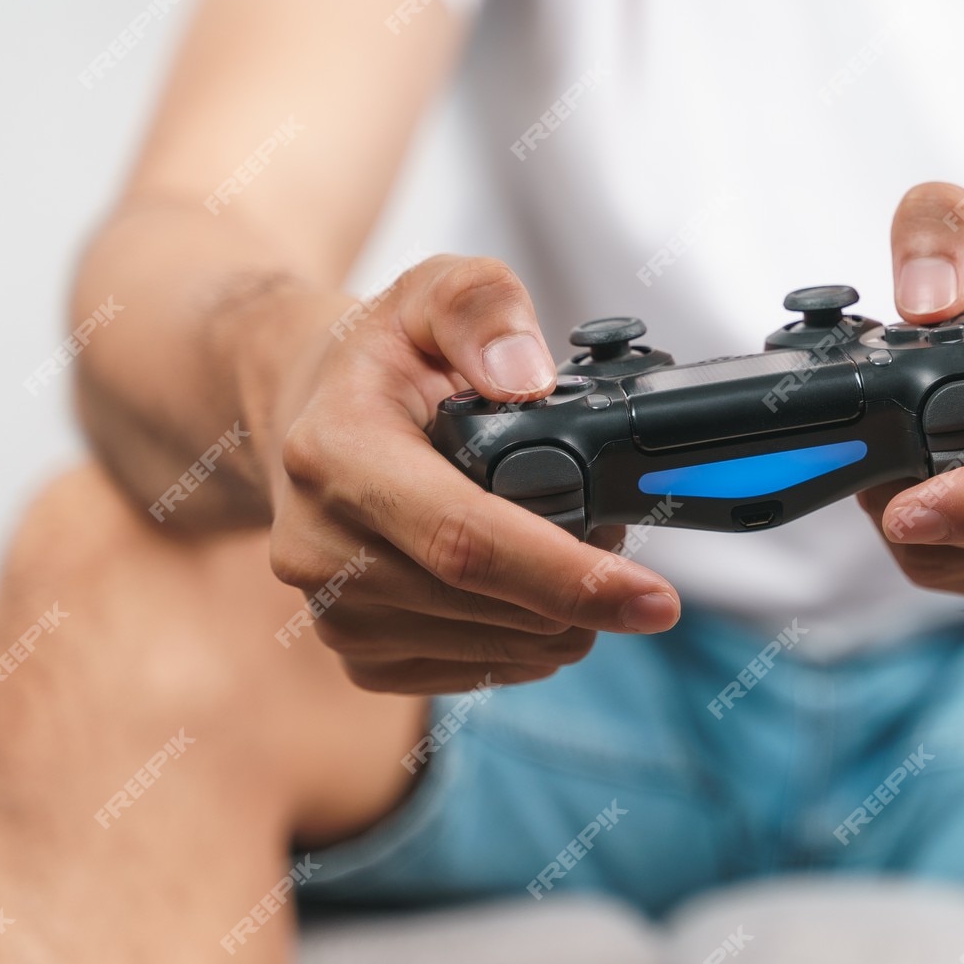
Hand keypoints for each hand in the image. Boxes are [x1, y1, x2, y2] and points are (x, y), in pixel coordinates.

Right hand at [264, 255, 679, 692]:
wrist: (308, 416)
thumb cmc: (384, 358)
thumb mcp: (430, 292)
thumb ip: (482, 308)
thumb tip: (528, 378)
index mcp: (335, 454)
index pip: (465, 540)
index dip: (569, 576)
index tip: (656, 599)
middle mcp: (320, 547)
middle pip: (494, 604)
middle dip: (586, 584)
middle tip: (614, 531)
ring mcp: (335, 614)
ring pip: (499, 647)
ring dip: (562, 612)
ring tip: (562, 542)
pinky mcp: (359, 656)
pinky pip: (479, 671)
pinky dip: (527, 636)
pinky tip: (525, 584)